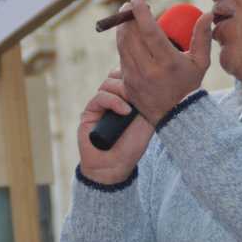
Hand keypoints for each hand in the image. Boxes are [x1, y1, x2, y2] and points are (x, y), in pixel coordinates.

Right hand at [77, 68, 154, 184]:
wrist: (114, 166)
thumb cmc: (131, 147)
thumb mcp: (147, 123)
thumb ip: (147, 103)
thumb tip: (151, 84)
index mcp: (126, 98)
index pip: (129, 75)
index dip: (136, 74)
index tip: (149, 80)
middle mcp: (113, 99)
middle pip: (118, 74)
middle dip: (130, 79)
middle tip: (141, 90)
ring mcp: (100, 104)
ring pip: (109, 83)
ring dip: (122, 90)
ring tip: (132, 104)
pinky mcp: (90, 111)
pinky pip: (100, 97)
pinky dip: (114, 101)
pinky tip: (125, 111)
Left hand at [117, 0, 213, 125]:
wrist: (175, 116)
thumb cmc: (189, 85)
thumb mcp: (201, 63)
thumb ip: (202, 37)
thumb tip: (207, 14)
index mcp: (168, 63)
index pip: (150, 33)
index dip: (141, 14)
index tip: (137, 0)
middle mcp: (149, 70)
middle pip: (131, 36)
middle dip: (127, 17)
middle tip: (130, 5)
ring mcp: (135, 77)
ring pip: (122, 45)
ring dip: (122, 28)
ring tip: (126, 16)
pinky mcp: (127, 82)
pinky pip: (121, 56)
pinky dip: (122, 42)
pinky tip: (127, 34)